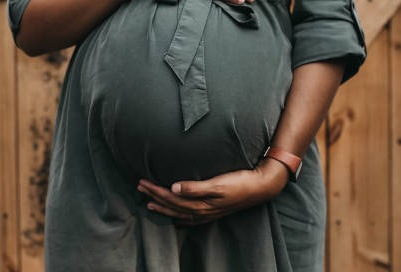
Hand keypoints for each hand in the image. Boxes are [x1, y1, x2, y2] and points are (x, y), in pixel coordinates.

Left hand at [137, 157, 289, 224]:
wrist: (260, 187)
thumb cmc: (239, 182)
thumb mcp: (218, 183)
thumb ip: (195, 187)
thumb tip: (173, 188)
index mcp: (201, 203)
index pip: (171, 198)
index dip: (155, 190)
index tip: (141, 182)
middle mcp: (202, 211)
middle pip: (172, 205)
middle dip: (154, 197)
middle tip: (139, 187)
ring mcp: (208, 213)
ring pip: (179, 213)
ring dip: (163, 207)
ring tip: (149, 202)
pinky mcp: (214, 211)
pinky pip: (191, 218)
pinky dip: (179, 218)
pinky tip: (175, 218)